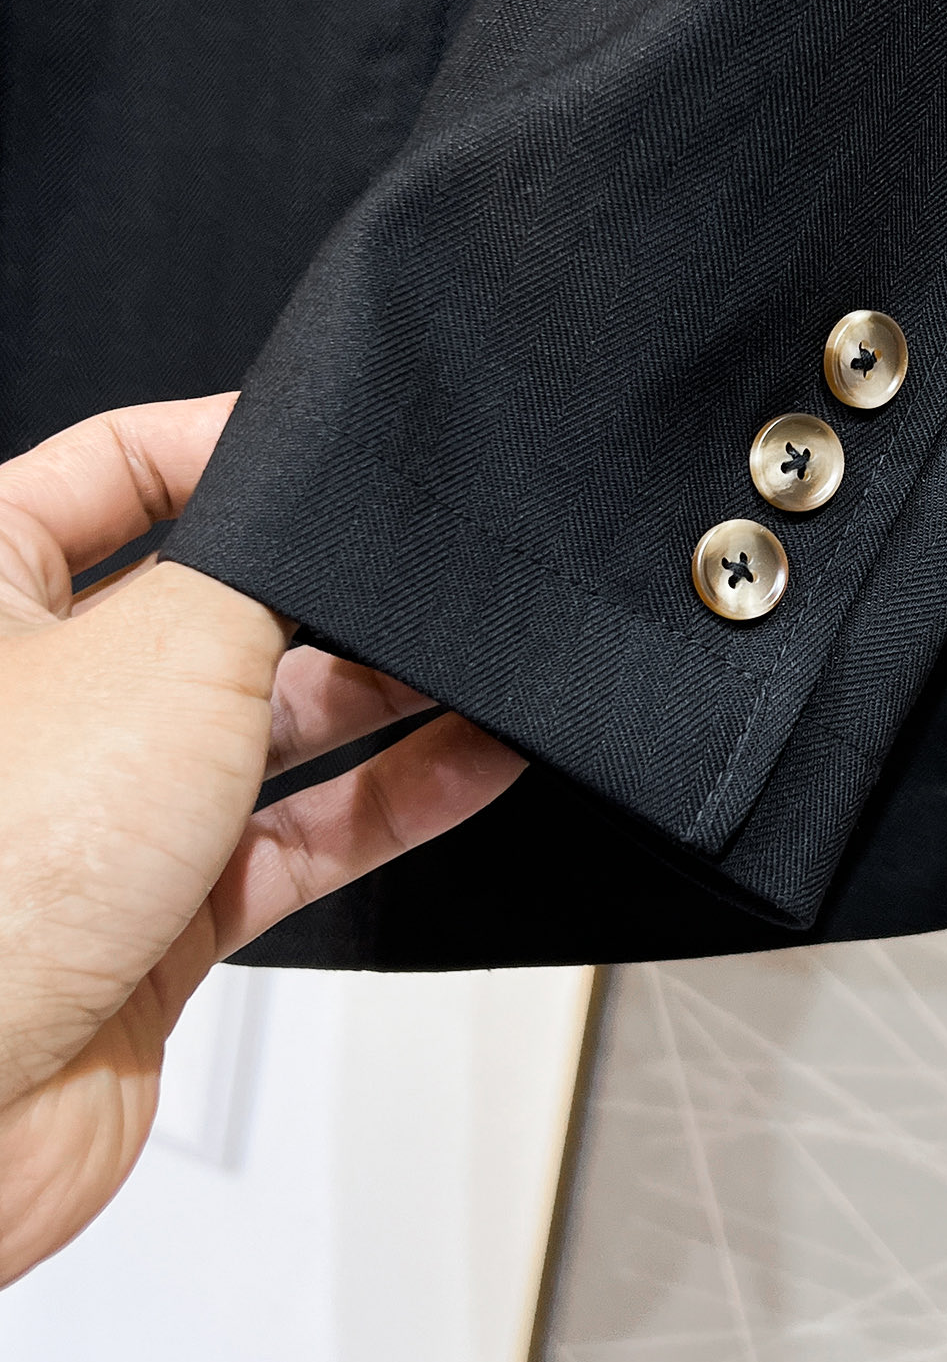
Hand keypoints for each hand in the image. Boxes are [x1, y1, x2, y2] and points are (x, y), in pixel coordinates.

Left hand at [0, 394, 523, 1284]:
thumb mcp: (163, 648)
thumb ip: (266, 564)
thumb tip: (336, 507)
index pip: (117, 467)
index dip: (233, 446)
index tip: (337, 445)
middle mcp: (37, 694)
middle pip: (216, 602)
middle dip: (332, 592)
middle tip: (432, 574)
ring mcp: (100, 809)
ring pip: (270, 727)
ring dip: (385, 699)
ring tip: (487, 665)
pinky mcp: (156, 916)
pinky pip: (296, 837)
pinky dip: (389, 801)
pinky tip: (472, 762)